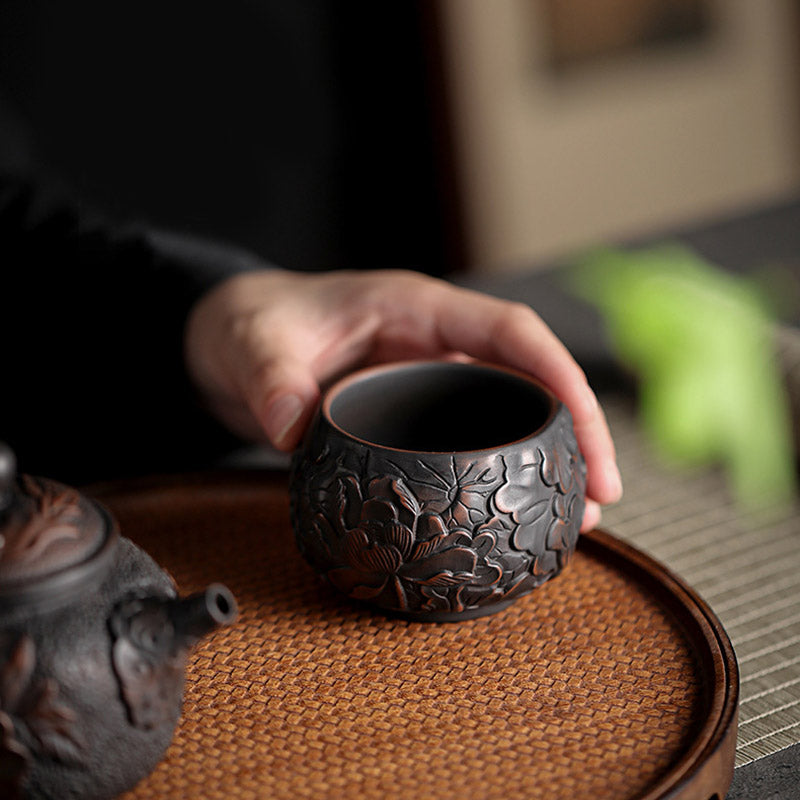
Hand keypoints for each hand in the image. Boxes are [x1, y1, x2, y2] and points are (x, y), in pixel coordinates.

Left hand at [185, 269, 621, 528]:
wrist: (231, 344)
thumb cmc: (252, 324)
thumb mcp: (254, 342)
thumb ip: (271, 377)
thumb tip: (291, 426)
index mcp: (417, 309)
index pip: (510, 332)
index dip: (559, 374)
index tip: (589, 429)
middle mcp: (435, 346)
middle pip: (527, 381)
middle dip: (574, 433)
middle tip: (601, 497)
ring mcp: (425, 385)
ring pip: (505, 418)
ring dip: (545, 464)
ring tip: (577, 523)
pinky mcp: (410, 419)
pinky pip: (468, 445)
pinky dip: (496, 479)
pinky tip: (511, 521)